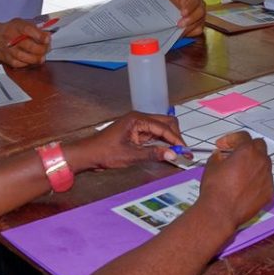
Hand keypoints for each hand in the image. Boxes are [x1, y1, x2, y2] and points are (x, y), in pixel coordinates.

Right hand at [0, 18, 48, 67]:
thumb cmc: (11, 30)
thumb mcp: (23, 23)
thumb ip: (36, 28)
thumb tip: (48, 35)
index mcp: (17, 26)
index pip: (28, 29)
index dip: (39, 35)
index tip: (47, 39)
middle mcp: (11, 37)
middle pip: (28, 45)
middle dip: (41, 49)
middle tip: (47, 49)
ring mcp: (7, 48)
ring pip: (23, 56)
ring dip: (35, 58)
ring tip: (41, 57)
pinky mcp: (5, 58)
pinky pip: (18, 64)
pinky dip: (27, 63)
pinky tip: (31, 60)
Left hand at [70, 112, 186, 169]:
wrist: (87, 155)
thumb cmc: (104, 152)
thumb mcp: (130, 155)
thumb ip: (153, 154)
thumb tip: (172, 155)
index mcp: (138, 119)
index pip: (164, 127)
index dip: (176, 140)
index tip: (185, 151)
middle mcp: (139, 119)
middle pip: (166, 124)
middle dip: (176, 137)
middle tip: (184, 152)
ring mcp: (138, 126)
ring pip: (161, 130)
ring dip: (170, 141)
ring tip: (178, 153)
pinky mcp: (136, 134)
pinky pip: (153, 136)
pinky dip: (161, 143)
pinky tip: (166, 152)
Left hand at [165, 0, 205, 36]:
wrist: (171, 9)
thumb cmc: (171, 2)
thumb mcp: (169, 0)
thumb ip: (170, 4)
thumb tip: (167, 12)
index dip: (190, 6)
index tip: (182, 13)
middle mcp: (200, 5)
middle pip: (200, 12)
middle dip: (190, 19)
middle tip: (179, 24)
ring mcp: (201, 16)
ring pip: (200, 22)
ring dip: (188, 27)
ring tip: (178, 29)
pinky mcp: (200, 25)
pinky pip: (198, 30)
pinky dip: (190, 32)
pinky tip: (182, 32)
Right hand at [196, 132, 273, 230]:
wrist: (220, 212)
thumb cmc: (215, 190)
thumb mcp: (211, 166)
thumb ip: (218, 156)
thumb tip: (220, 156)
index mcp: (247, 151)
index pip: (243, 136)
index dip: (231, 139)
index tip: (223, 146)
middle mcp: (261, 161)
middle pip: (259, 146)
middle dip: (247, 147)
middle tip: (235, 154)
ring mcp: (267, 177)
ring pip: (264, 163)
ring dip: (253, 163)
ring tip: (240, 172)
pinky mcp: (269, 192)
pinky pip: (265, 180)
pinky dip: (257, 180)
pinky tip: (245, 186)